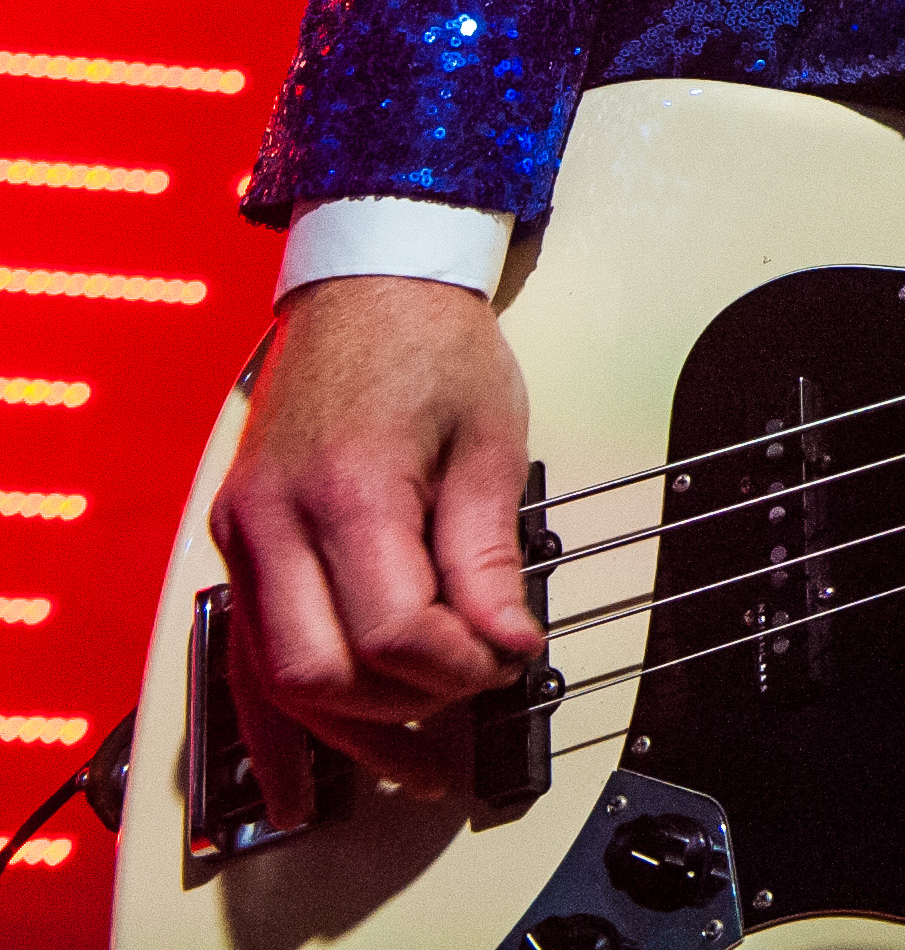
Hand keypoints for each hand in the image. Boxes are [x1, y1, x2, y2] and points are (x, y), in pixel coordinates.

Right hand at [209, 274, 540, 822]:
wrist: (368, 283)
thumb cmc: (433, 346)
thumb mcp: (491, 441)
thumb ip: (490, 552)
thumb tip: (509, 644)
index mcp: (348, 487)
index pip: (396, 630)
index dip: (463, 664)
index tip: (515, 656)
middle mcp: (273, 520)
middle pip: (324, 671)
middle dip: (408, 702)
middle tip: (476, 692)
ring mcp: (242, 534)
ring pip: (274, 680)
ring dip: (348, 731)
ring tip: (421, 763)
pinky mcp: (236, 543)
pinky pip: (247, 656)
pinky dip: (281, 721)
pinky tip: (309, 772)